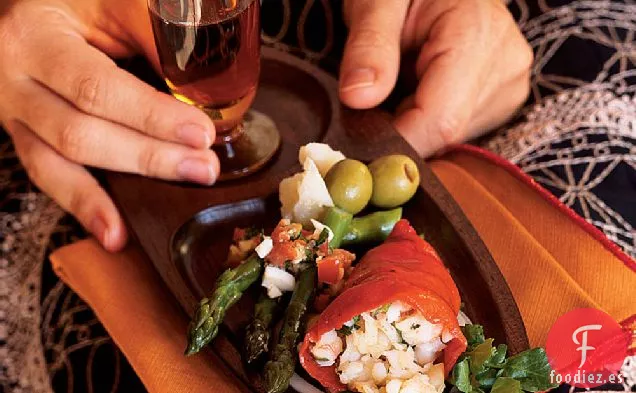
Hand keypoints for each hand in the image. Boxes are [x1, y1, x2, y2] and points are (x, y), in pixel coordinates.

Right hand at [0, 0, 219, 250]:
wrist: (29, 11)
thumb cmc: (77, 3)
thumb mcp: (112, 1)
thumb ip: (154, 32)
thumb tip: (206, 78)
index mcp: (38, 36)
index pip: (97, 87)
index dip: (151, 116)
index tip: (200, 133)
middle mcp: (16, 77)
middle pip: (81, 132)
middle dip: (148, 156)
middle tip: (201, 168)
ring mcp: (14, 111)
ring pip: (61, 162)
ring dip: (116, 192)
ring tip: (165, 204)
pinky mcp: (22, 135)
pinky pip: (48, 175)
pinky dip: (82, 205)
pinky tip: (113, 231)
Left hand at [339, 0, 532, 156]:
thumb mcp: (376, 2)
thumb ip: (369, 47)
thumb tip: (358, 98)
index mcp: (478, 35)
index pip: (440, 121)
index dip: (396, 141)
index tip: (358, 139)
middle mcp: (505, 67)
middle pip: (444, 134)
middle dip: (400, 129)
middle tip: (371, 98)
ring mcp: (507, 87)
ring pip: (449, 139)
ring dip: (412, 124)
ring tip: (397, 82)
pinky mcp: (500, 100)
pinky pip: (456, 132)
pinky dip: (425, 121)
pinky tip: (415, 90)